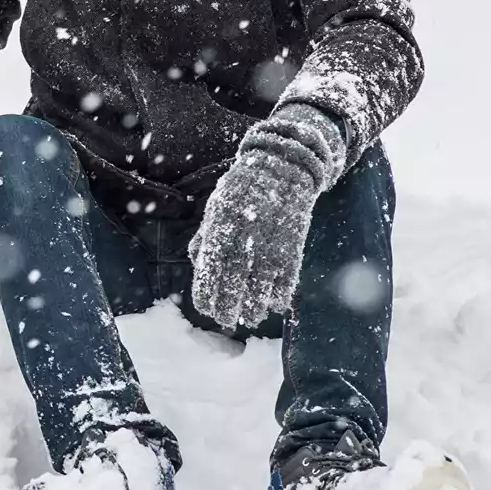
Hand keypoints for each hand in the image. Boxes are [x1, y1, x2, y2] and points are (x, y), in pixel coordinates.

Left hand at [190, 104, 347, 328]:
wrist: (282, 168)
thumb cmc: (242, 191)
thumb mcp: (216, 210)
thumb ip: (206, 238)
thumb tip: (197, 267)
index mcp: (220, 232)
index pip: (209, 274)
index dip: (206, 296)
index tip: (206, 308)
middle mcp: (243, 243)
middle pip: (233, 288)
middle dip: (227, 309)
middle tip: (226, 322)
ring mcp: (270, 247)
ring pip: (260, 290)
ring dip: (254, 309)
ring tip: (248, 317)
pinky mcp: (293, 249)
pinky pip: (286, 282)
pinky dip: (279, 297)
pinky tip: (273, 305)